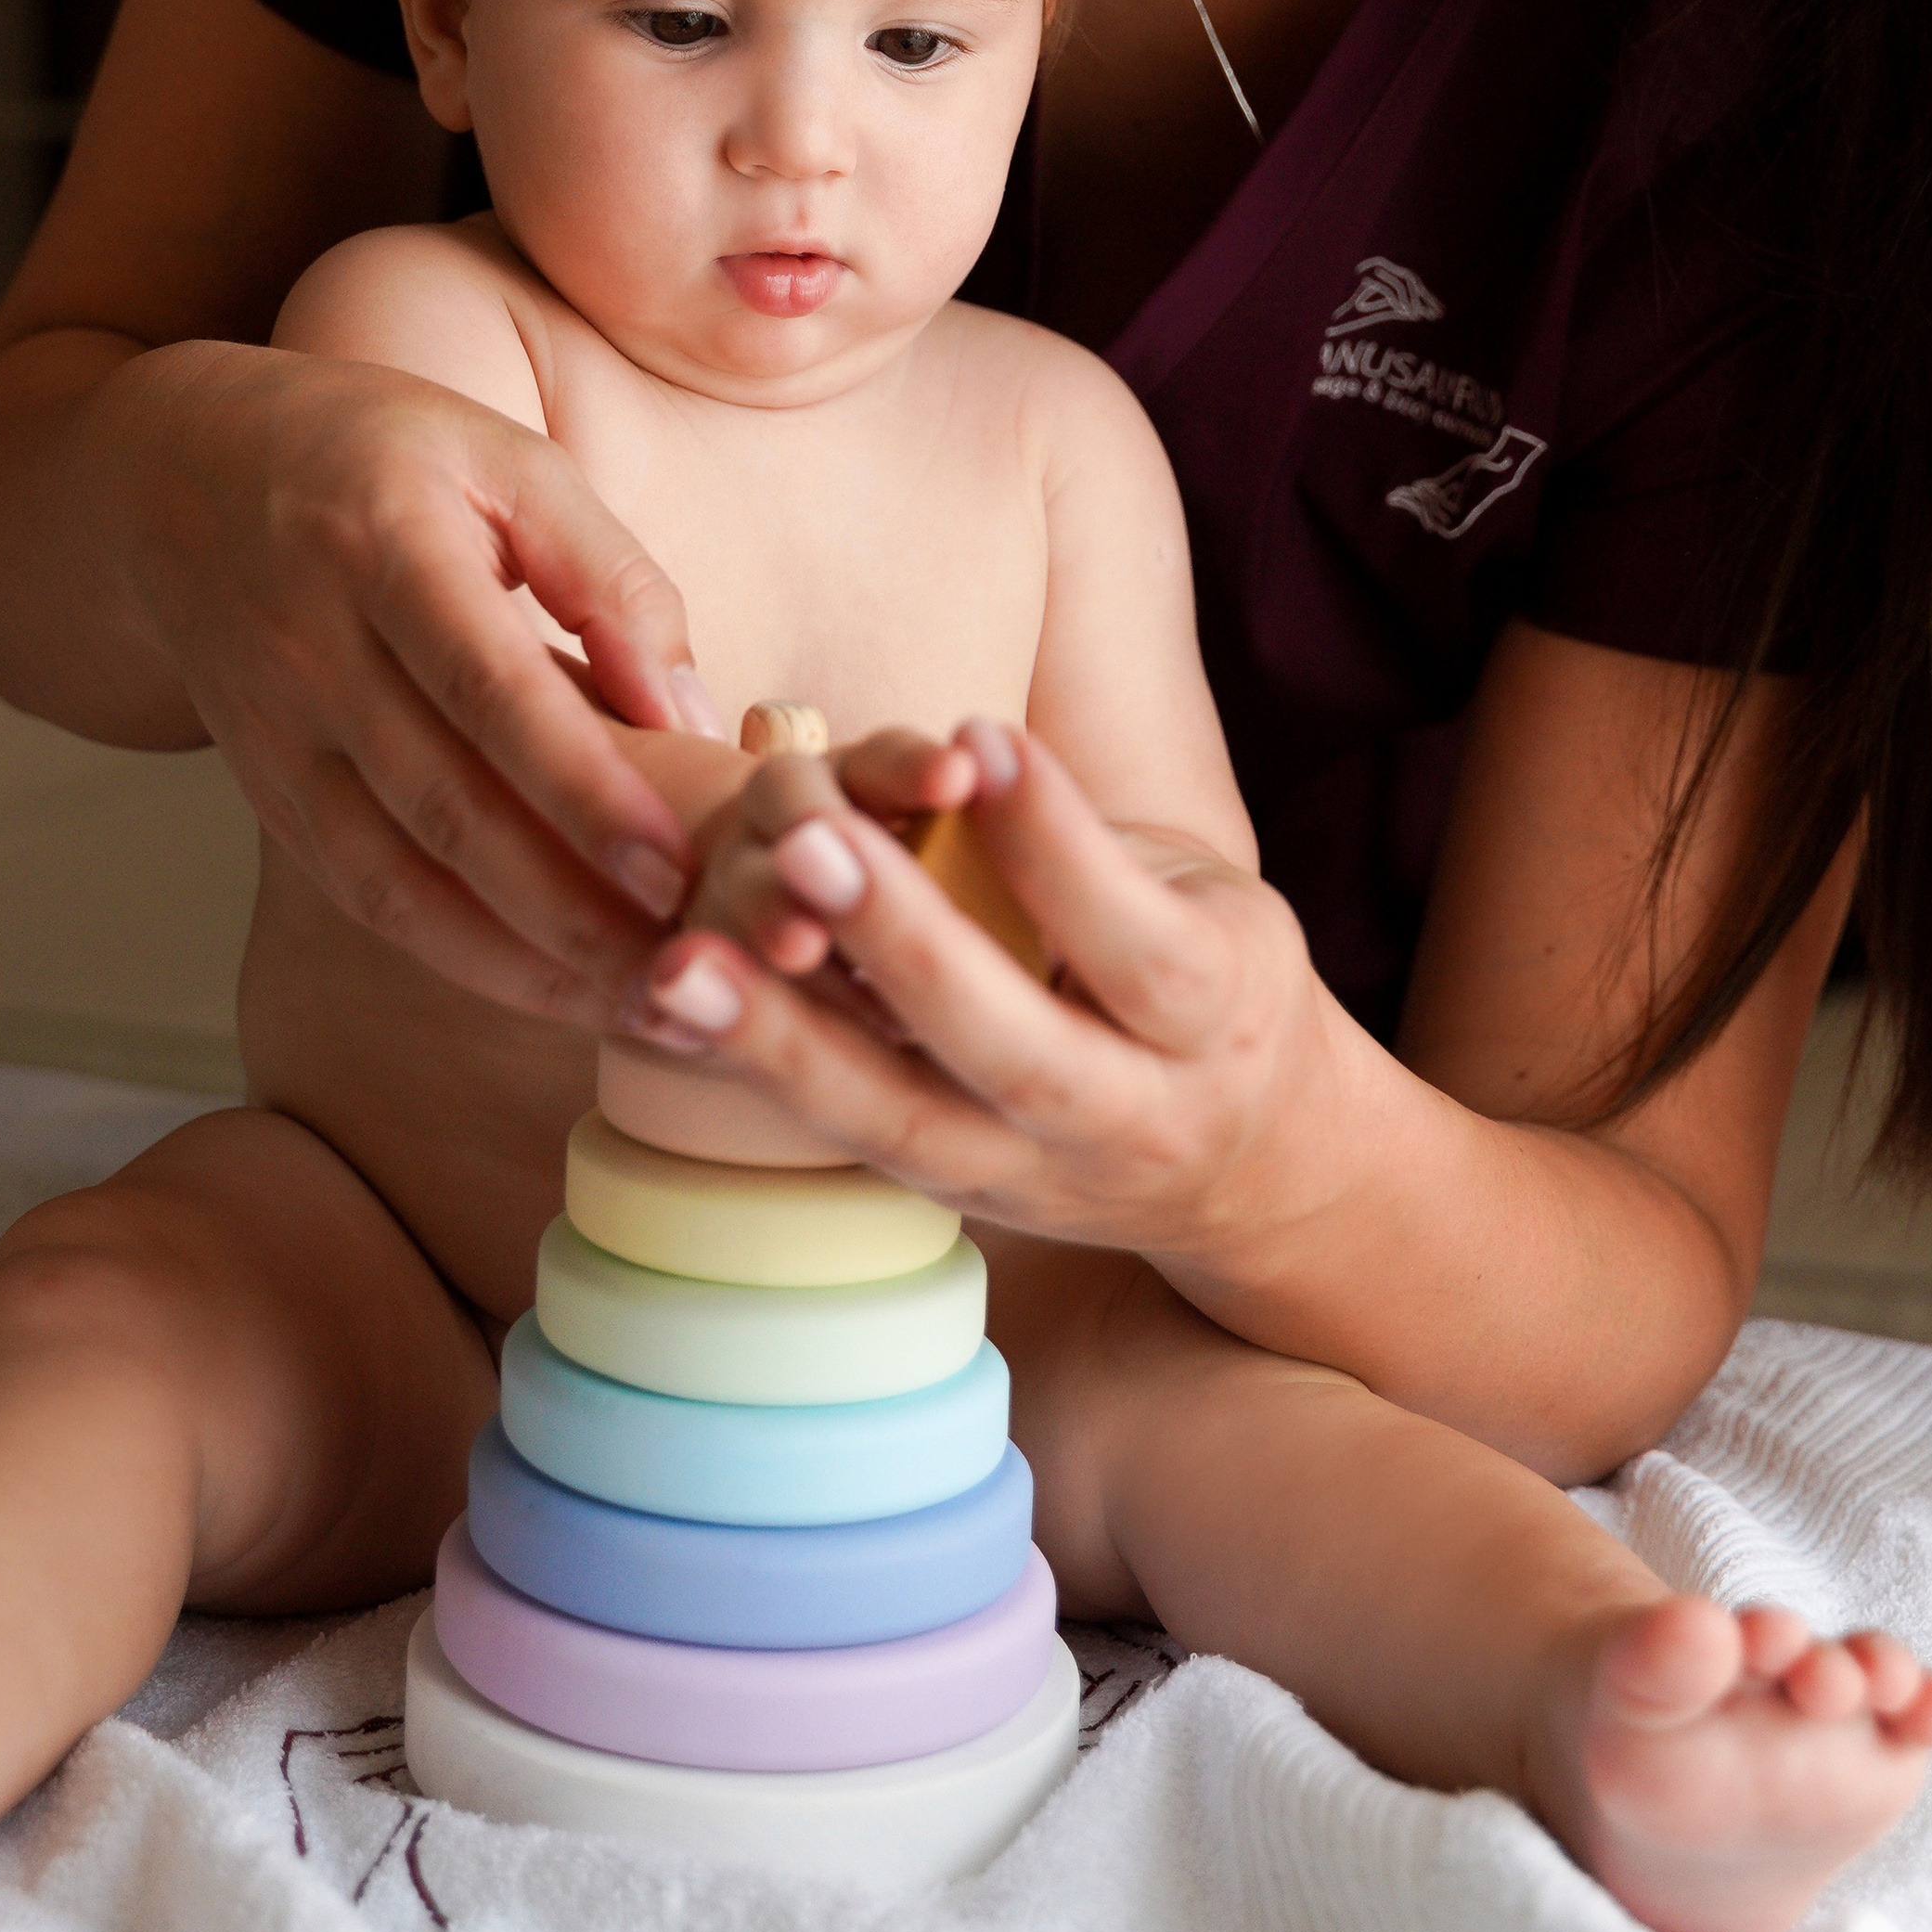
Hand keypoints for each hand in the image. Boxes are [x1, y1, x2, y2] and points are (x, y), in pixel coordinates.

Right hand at [116, 342, 723, 1023]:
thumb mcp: (502, 459)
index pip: (488, 686)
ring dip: (526, 960)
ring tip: (646, 1005)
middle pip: (445, 804)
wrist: (177, 480)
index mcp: (382, 543)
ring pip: (399, 876)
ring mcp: (276, 736)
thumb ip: (606, 575)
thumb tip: (690, 712)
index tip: (675, 863)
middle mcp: (311, 649)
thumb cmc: (379, 456)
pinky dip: (466, 955)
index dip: (581, 784)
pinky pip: (368, 896)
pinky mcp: (268, 797)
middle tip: (691, 969)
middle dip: (571, 906)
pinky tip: (559, 989)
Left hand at [642, 719, 1341, 1332]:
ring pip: (906, 1127)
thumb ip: (1092, 849)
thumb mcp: (1197, 895)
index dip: (1058, 844)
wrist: (1252, 1164)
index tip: (975, 733)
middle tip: (807, 840)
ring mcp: (1036, 1178)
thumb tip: (954, 760)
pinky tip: (679, 1007)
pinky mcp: (958, 1198)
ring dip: (786, 1045)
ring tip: (684, 962)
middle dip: (908, 948)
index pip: (1138, 942)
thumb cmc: (1206, 971)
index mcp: (1215, 1019)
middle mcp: (1134, 1121)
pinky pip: (854, 1140)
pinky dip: (767, 1073)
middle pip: (1016, 1055)